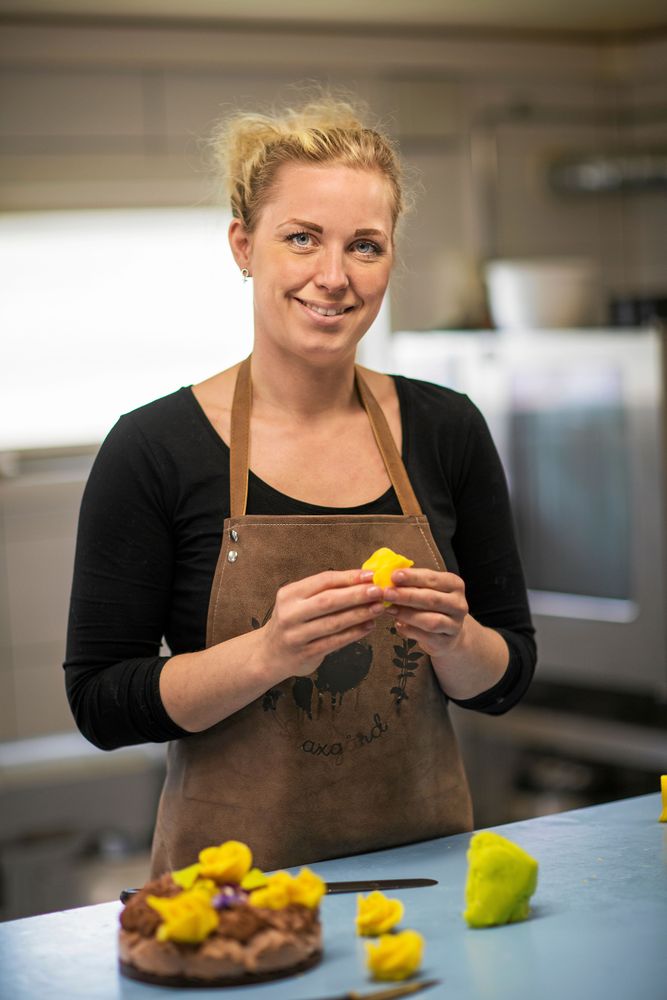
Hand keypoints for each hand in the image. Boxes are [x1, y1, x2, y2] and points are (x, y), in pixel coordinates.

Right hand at [258, 569, 384, 678]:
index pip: (323, 581)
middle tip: (378, 591)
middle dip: (357, 595)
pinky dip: (354, 633)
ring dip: (359, 614)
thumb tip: (361, 580)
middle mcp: (290, 614)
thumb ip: (323, 591)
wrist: (269, 654)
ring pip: (333, 623)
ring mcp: (296, 635)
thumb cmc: (292, 622)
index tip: (371, 575)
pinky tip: (368, 626)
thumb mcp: (298, 601)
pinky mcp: (305, 654)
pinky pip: (334, 642)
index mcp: (289, 594)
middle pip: (328, 601)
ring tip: (379, 608)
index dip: (349, 577)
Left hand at [383, 567, 468, 661]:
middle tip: (387, 593)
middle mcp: (458, 604)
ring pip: (430, 620)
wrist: (448, 632)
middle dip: (407, 596)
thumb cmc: (432, 605)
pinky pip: (426, 636)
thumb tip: (389, 577)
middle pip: (432, 599)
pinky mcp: (446, 642)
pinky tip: (398, 624)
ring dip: (407, 614)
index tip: (394, 576)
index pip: (433, 579)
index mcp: (455, 585)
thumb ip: (412, 583)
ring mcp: (455, 625)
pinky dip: (409, 630)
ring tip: (389, 609)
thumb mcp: (427, 589)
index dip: (413, 577)